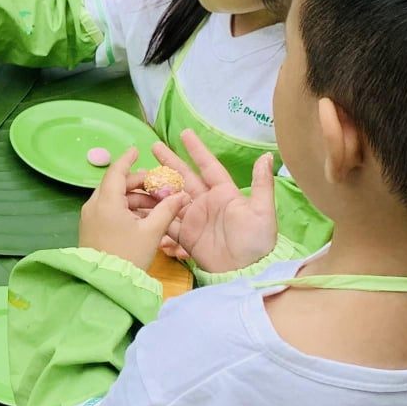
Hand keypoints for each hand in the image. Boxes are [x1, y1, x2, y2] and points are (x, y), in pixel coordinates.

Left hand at [77, 150, 188, 271]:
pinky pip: (109, 210)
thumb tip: (182, 195)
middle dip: (139, 184)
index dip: (128, 159)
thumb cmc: (128, 255)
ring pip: (114, 198)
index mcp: (106, 201)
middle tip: (159, 188)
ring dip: (135, 199)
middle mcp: (94, 205)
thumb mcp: (152, 232)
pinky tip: (144, 218)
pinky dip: (126, 209)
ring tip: (157, 207)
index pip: (116, 171)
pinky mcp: (91, 228)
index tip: (137, 150)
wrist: (104, 283)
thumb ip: (167, 210)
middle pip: (117, 185)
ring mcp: (90, 217)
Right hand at [150, 134, 277, 273]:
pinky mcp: (185, 235)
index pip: (208, 166)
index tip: (184, 134)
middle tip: (153, 147)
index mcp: (224, 193)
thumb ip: (262, 184)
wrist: (245, 271)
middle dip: (169, 162)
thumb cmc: (256, 241)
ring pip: (171, 197)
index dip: (196, 150)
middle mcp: (206, 203)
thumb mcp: (263, 212)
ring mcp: (194, 219)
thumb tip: (267, 156)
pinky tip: (138, 204)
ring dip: (157, 186)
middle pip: (184, 178)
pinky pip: (166, 220)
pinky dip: (153, 213)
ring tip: (140, 175)